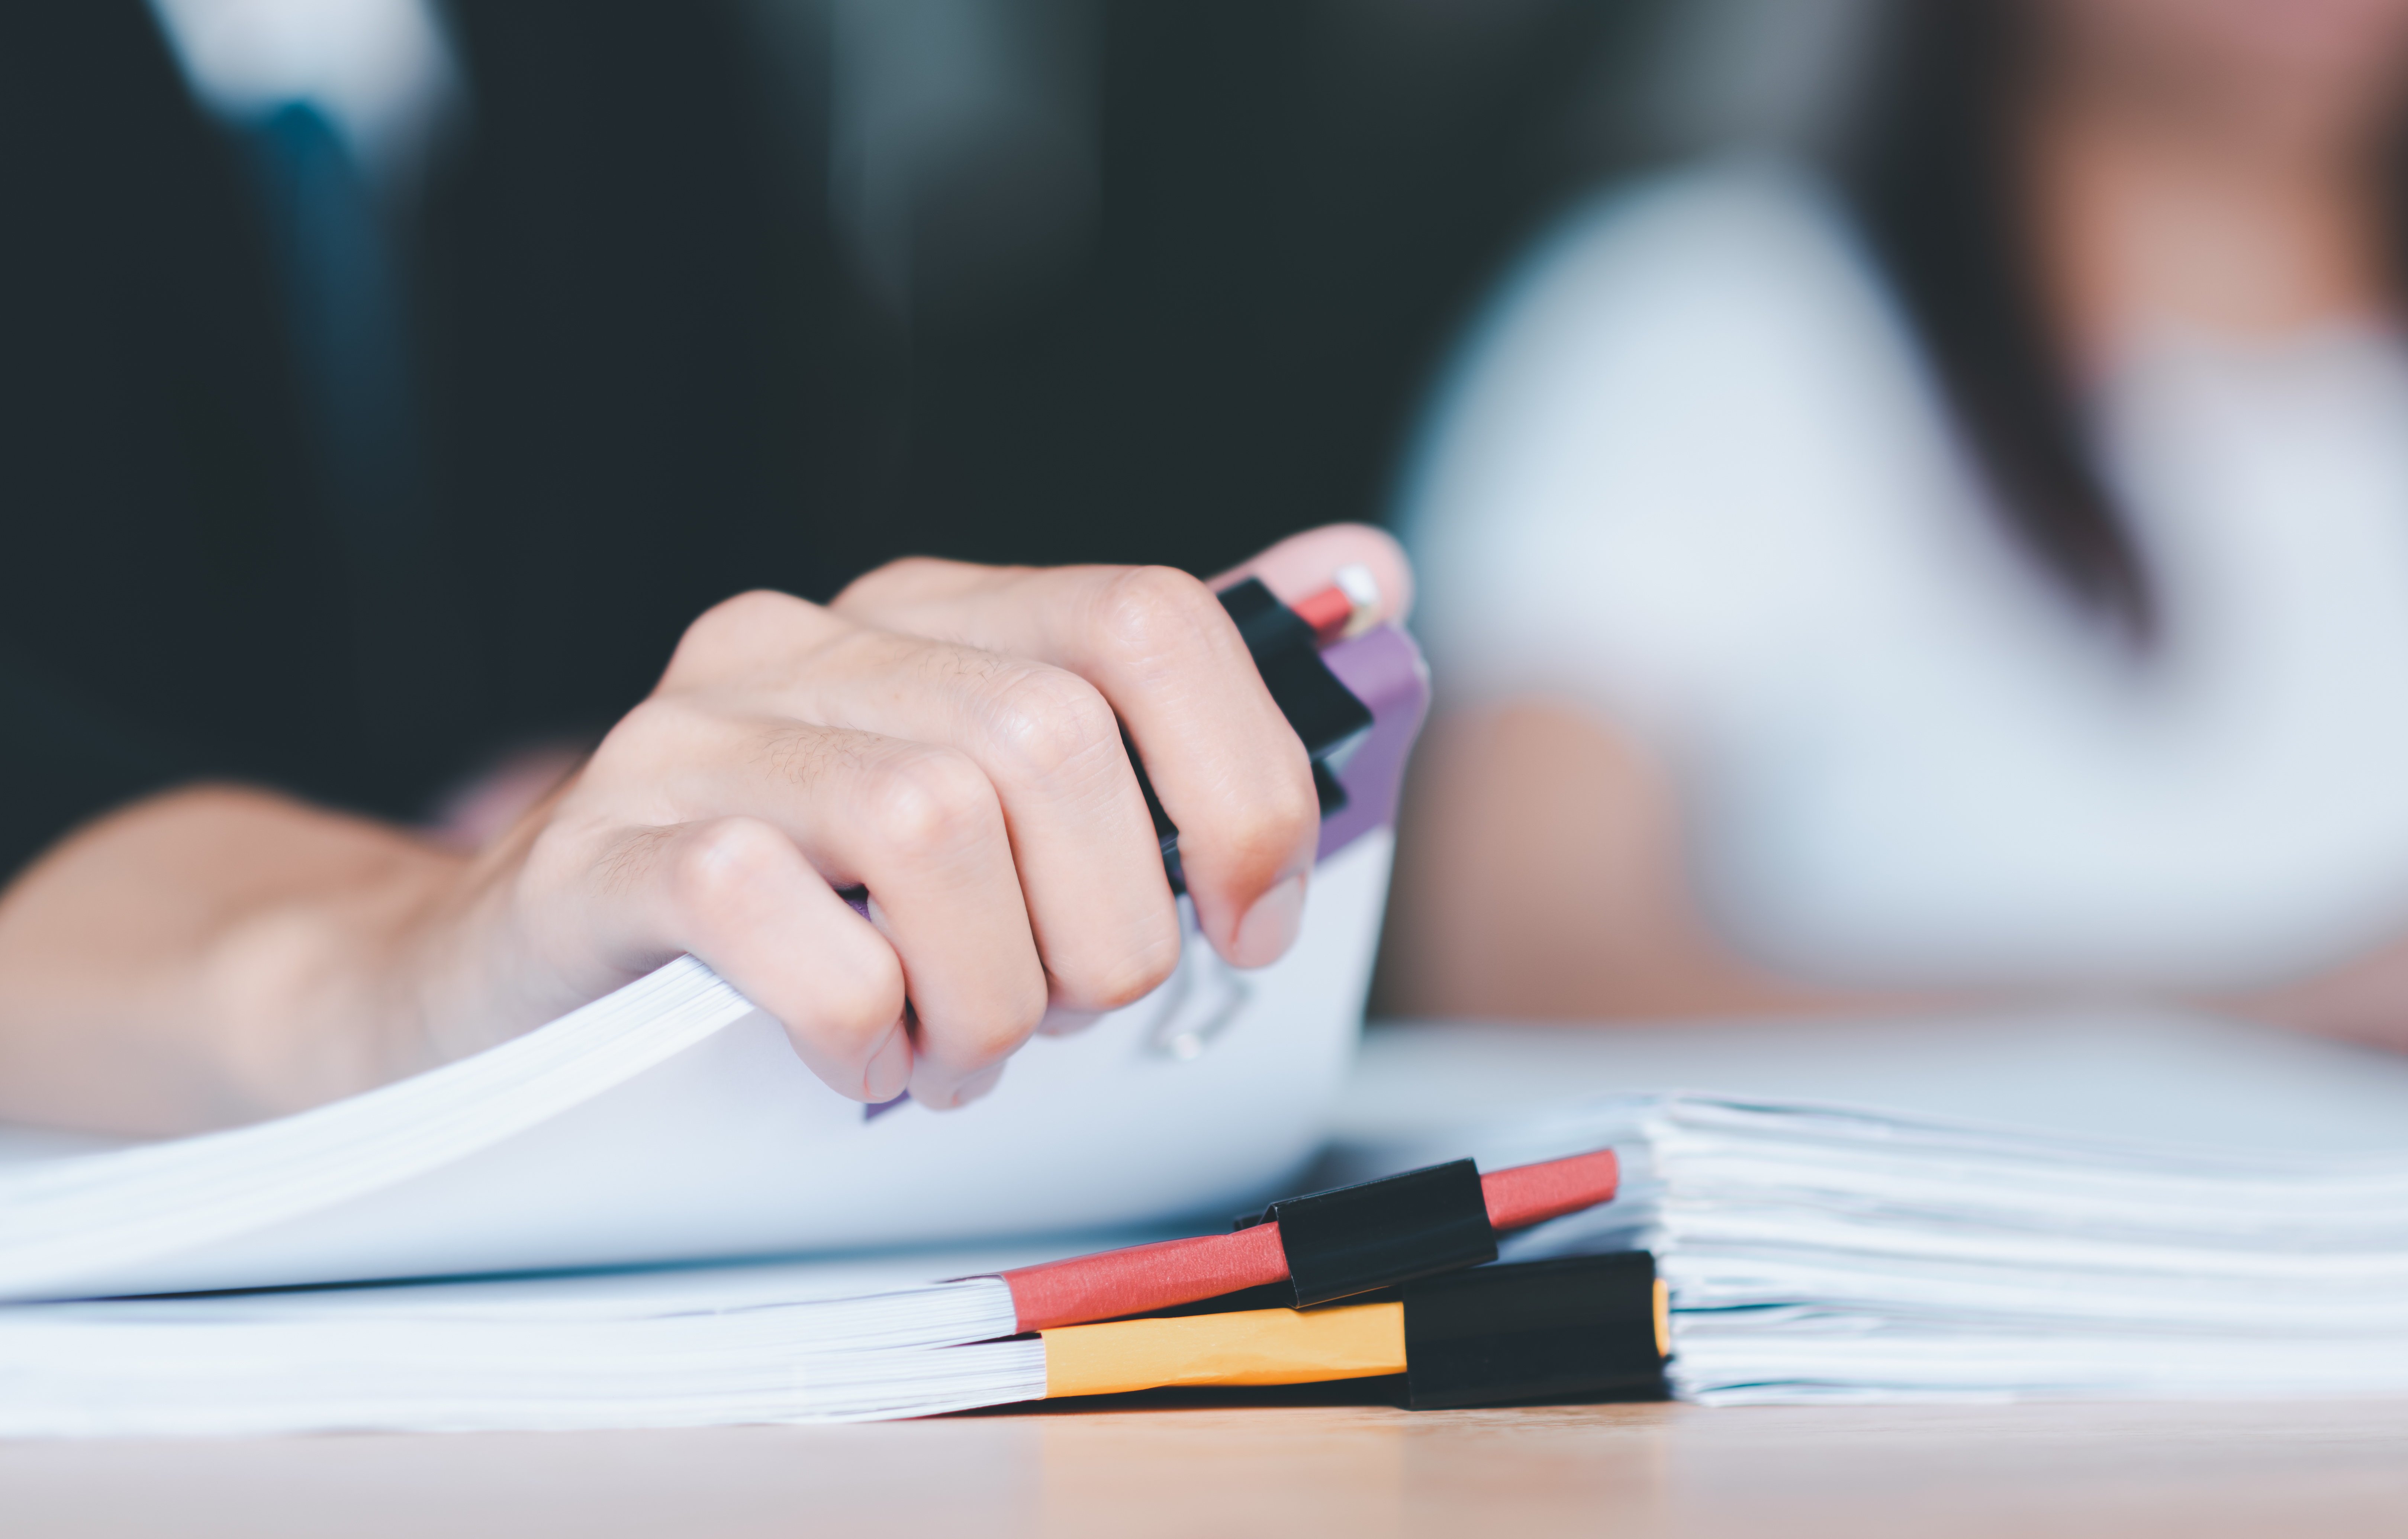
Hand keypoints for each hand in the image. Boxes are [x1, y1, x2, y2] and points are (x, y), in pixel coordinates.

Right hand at [437, 525, 1412, 1109]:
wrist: (501, 988)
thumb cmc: (794, 918)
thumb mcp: (992, 815)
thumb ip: (1165, 712)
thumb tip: (1367, 580)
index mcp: (928, 618)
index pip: (1149, 621)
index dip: (1240, 785)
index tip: (1245, 924)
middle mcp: (808, 645)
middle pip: (1052, 743)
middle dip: (1106, 926)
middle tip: (1063, 1012)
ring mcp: (688, 740)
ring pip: (929, 824)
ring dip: (987, 992)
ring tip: (958, 1052)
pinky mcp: (594, 855)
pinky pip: (771, 914)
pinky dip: (853, 1023)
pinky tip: (857, 1063)